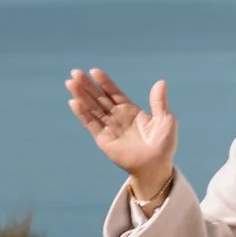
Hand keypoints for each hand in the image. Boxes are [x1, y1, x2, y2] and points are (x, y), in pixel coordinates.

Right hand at [65, 67, 178, 192]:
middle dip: (87, 86)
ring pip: (91, 108)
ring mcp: (108, 128)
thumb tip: (160, 82)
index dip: (104, 82)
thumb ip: (158, 101)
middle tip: (75, 73)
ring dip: (80, 95)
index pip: (114, 93)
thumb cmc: (163, 144)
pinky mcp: (102, 139)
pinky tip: (74, 102)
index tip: (94, 71)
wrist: (156, 165)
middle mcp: (116, 117)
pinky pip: (90, 124)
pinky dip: (82, 113)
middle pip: (98, 98)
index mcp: (130, 111)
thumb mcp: (165, 119)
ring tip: (70, 82)